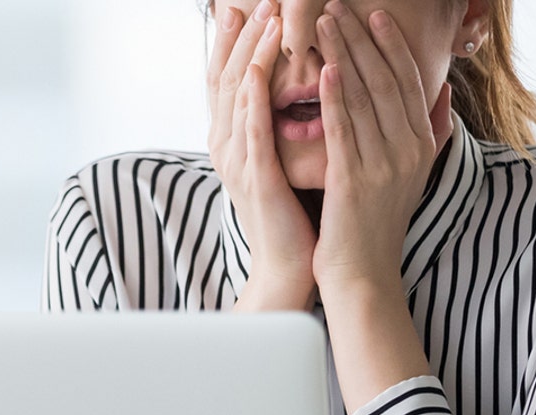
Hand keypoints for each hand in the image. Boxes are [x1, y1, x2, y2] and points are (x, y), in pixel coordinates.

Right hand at [206, 0, 317, 309]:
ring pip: (239, 96)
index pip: (233, 79)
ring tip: (264, 19)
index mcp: (236, 140)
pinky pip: (253, 131)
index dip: (239, 41)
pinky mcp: (256, 179)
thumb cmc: (298, 214)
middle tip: (258, 0)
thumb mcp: (288, 160)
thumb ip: (289, 124)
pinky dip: (256, 98)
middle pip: (228, 78)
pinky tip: (262, 70)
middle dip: (243, 36)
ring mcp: (238, 162)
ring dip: (251, 54)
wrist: (292, 266)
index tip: (250, 7)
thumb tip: (307, 87)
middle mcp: (228, 146)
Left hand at [311, 2, 453, 296]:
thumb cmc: (377, 224)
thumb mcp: (413, 175)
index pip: (408, 82)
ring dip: (343, 55)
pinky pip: (345, 131)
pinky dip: (336, 99)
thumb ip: (433, 132)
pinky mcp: (355, 181)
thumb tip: (446, 92)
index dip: (391, 45)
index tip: (375, 15)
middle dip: (363, 39)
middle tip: (340, 5)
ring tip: (324, 23)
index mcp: (422, 145)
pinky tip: (325, 70)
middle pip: (385, 81)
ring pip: (363, 98)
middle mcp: (408, 151)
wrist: (363, 275)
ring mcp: (384, 166)